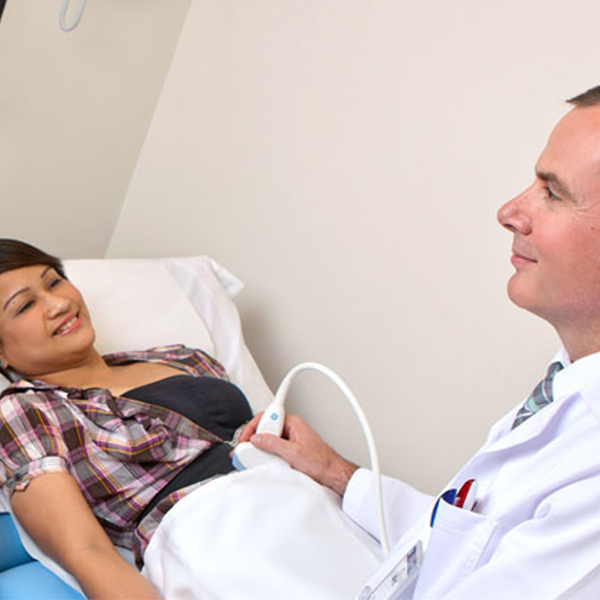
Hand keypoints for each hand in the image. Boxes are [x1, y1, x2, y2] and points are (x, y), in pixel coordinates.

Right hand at [239, 413, 357, 495]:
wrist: (332, 474)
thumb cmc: (321, 462)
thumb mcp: (293, 453)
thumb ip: (273, 444)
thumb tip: (257, 439)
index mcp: (293, 422)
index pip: (268, 416)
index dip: (254, 426)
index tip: (245, 437)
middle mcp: (292, 428)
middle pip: (266, 428)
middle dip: (254, 438)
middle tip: (245, 449)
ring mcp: (291, 439)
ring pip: (269, 439)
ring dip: (260, 448)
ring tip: (252, 456)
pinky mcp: (290, 449)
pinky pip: (274, 448)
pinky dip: (266, 454)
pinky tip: (263, 461)